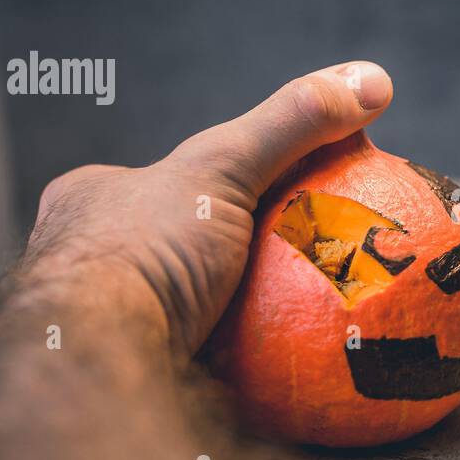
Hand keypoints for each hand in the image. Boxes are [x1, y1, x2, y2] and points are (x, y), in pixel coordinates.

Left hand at [24, 61, 392, 355]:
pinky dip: (237, 369)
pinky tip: (281, 369)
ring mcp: (105, 329)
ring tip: (302, 319)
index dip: (225, 180)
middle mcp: (84, 265)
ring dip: (237, 318)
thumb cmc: (146, 251)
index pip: (168, 179)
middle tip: (299, 262)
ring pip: (184, 314)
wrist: (98, 365)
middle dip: (231, 255)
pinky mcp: (128, 379)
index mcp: (90, 204)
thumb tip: (376, 80)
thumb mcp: (225, 164)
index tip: (286, 192)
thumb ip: (293, 122)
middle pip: (180, 249)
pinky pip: (194, 369)